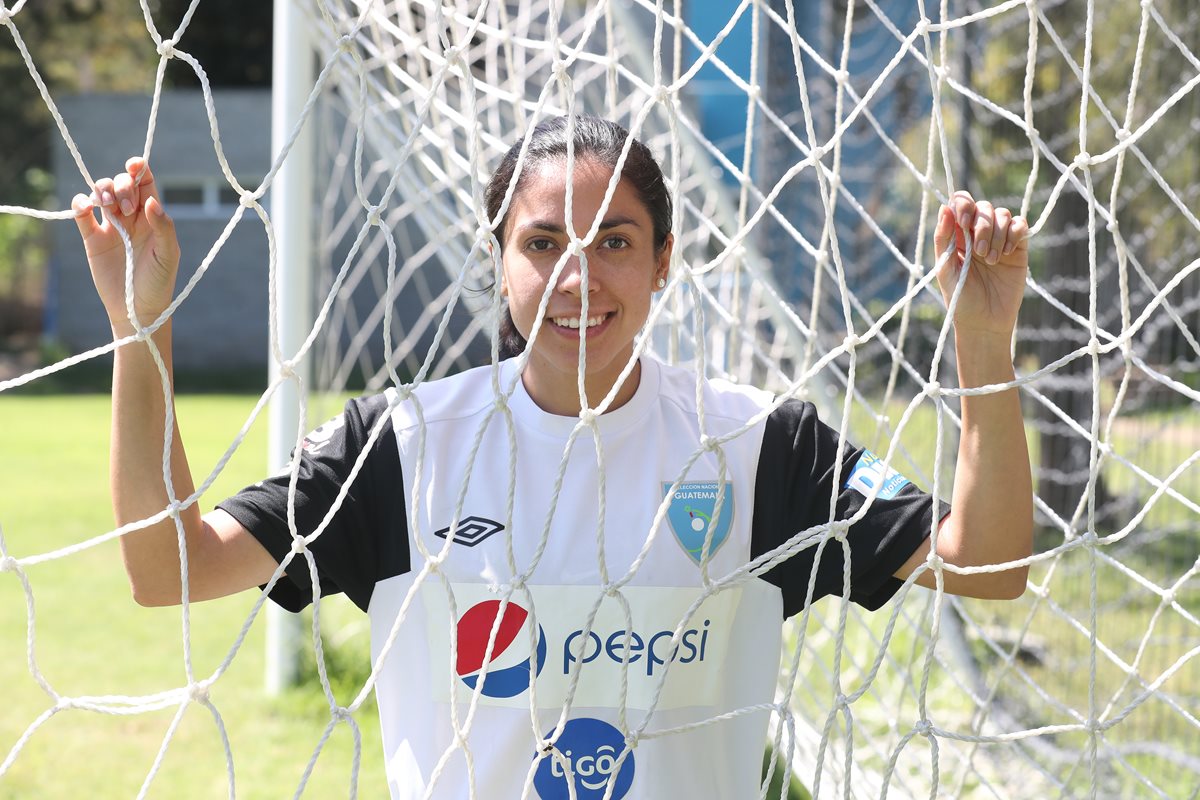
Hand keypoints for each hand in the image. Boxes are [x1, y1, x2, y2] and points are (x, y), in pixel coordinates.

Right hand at [72, 158, 178, 334]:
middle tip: (128, 208)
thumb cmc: (158, 282)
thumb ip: (163, 226)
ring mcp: (111, 226)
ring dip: (101, 189)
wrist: (136, 309)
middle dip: (122, 185)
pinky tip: (86, 207)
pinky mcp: (92, 238)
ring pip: (101, 193)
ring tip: (105, 204)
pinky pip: (82, 213)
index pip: (145, 183)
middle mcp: (132, 217)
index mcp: (153, 216)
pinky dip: (80, 203)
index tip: (134, 165)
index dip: (139, 169)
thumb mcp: (167, 254)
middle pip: (122, 184)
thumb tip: (151, 200)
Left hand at [933, 191, 1028, 338]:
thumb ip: (944, 239)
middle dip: (982, 225)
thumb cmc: (960, 299)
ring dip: (997, 234)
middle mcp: (978, 234)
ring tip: (991, 260)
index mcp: (957, 236)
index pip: (961, 204)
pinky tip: (1008, 253)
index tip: (963, 222)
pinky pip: (1020, 225)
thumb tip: (944, 208)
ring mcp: (999, 239)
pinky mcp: (1018, 248)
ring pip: (1002, 214)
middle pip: (983, 207)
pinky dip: (1015, 233)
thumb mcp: (946, 270)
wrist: (985, 322)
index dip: (963, 204)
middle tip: (979, 253)